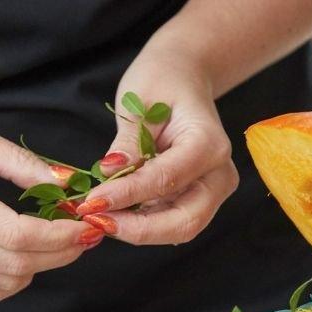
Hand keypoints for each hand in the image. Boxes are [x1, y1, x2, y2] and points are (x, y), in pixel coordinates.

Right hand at [0, 111, 100, 303]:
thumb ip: (19, 162)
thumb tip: (66, 182)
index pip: (17, 235)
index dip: (60, 236)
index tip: (86, 224)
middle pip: (18, 264)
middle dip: (61, 253)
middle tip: (84, 233)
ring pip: (5, 283)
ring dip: (42, 267)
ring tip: (58, 241)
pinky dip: (15, 279)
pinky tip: (25, 255)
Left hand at [74, 54, 239, 244]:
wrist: (184, 79)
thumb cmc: (163, 81)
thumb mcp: (139, 102)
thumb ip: (128, 142)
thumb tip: (110, 174)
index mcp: (209, 144)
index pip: (166, 180)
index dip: (127, 195)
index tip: (92, 202)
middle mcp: (219, 174)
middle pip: (184, 222)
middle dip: (139, 230)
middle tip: (97, 221)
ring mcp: (212, 190)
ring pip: (179, 230)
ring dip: (138, 231)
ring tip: (101, 218)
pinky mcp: (198, 199)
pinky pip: (171, 223)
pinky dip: (142, 225)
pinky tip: (114, 214)